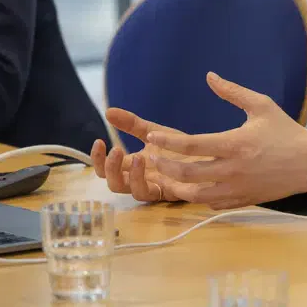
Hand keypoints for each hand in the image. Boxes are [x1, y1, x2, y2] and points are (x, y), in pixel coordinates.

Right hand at [90, 111, 207, 203]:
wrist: (207, 153)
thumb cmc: (179, 147)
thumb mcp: (152, 132)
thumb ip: (131, 124)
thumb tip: (108, 111)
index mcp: (134, 165)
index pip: (106, 168)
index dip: (98, 159)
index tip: (99, 141)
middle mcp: (141, 179)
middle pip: (115, 184)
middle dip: (111, 169)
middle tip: (116, 150)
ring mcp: (155, 187)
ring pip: (133, 193)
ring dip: (132, 176)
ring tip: (139, 157)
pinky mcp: (171, 192)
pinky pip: (155, 195)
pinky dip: (150, 181)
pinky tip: (154, 163)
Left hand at [144, 72, 306, 210]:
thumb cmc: (284, 131)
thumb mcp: (261, 105)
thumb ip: (232, 92)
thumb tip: (209, 76)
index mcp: (235, 144)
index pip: (193, 144)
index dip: (168, 142)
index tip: (152, 137)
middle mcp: (233, 169)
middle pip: (189, 172)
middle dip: (165, 165)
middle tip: (151, 156)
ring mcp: (237, 188)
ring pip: (196, 194)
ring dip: (176, 185)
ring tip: (163, 174)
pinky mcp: (243, 200)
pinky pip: (212, 203)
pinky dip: (197, 196)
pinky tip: (189, 186)